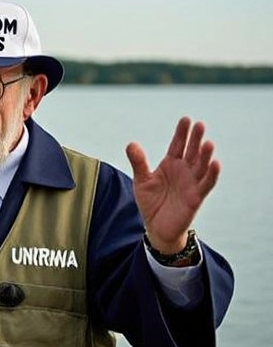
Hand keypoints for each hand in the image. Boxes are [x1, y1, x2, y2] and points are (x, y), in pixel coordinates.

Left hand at [125, 117, 220, 252]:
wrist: (156, 227)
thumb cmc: (151, 202)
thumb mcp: (142, 180)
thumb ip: (138, 162)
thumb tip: (131, 144)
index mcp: (170, 164)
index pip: (177, 145)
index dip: (182, 133)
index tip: (185, 119)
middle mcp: (184, 171)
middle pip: (191, 152)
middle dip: (195, 139)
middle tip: (198, 124)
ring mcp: (191, 183)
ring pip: (201, 166)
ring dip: (205, 155)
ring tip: (207, 142)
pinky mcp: (196, 197)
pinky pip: (206, 184)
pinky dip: (211, 174)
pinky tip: (215, 163)